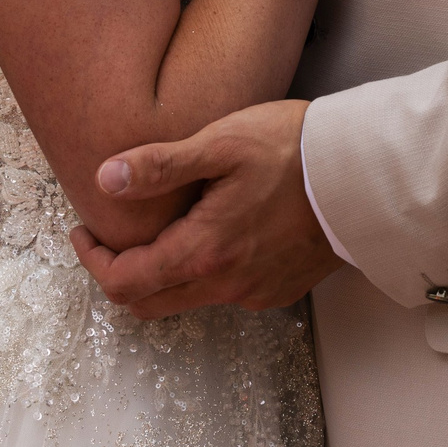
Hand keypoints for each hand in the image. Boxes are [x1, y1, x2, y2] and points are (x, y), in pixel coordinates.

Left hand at [68, 99, 337, 317]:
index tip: (84, 231)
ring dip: (162, 271)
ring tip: (163, 224)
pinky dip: (202, 270)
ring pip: (186, 298)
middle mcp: (226, 284)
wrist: (363, 173)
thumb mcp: (222, 143)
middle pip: (149, 303)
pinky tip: (212, 229)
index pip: (124, 284)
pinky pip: (222, 291)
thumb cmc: (296, 150)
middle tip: (111, 234)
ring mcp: (254, 291)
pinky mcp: (276, 288)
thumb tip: (105, 178)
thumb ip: (160, 164)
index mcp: (205, 252)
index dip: (93, 260)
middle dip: (120, 272)